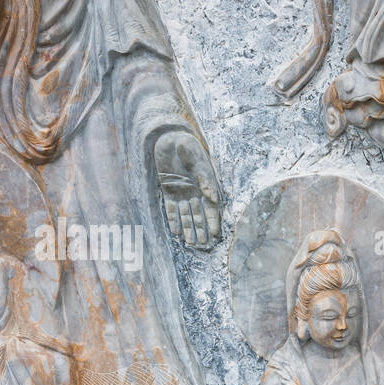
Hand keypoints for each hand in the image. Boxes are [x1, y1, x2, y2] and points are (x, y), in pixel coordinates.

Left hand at [154, 131, 220, 249]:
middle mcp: (195, 192)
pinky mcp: (168, 191)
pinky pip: (171, 209)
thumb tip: (213, 198)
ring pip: (186, 215)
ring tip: (190, 244)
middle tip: (203, 247)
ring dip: (188, 229)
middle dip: (201, 231)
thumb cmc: (187, 146)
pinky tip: (176, 232)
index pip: (211, 209)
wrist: (168, 137)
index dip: (213, 222)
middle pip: (199, 216)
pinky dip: (174, 220)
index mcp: (205, 186)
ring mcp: (181, 193)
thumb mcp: (197, 160)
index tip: (215, 236)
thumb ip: (205, 179)